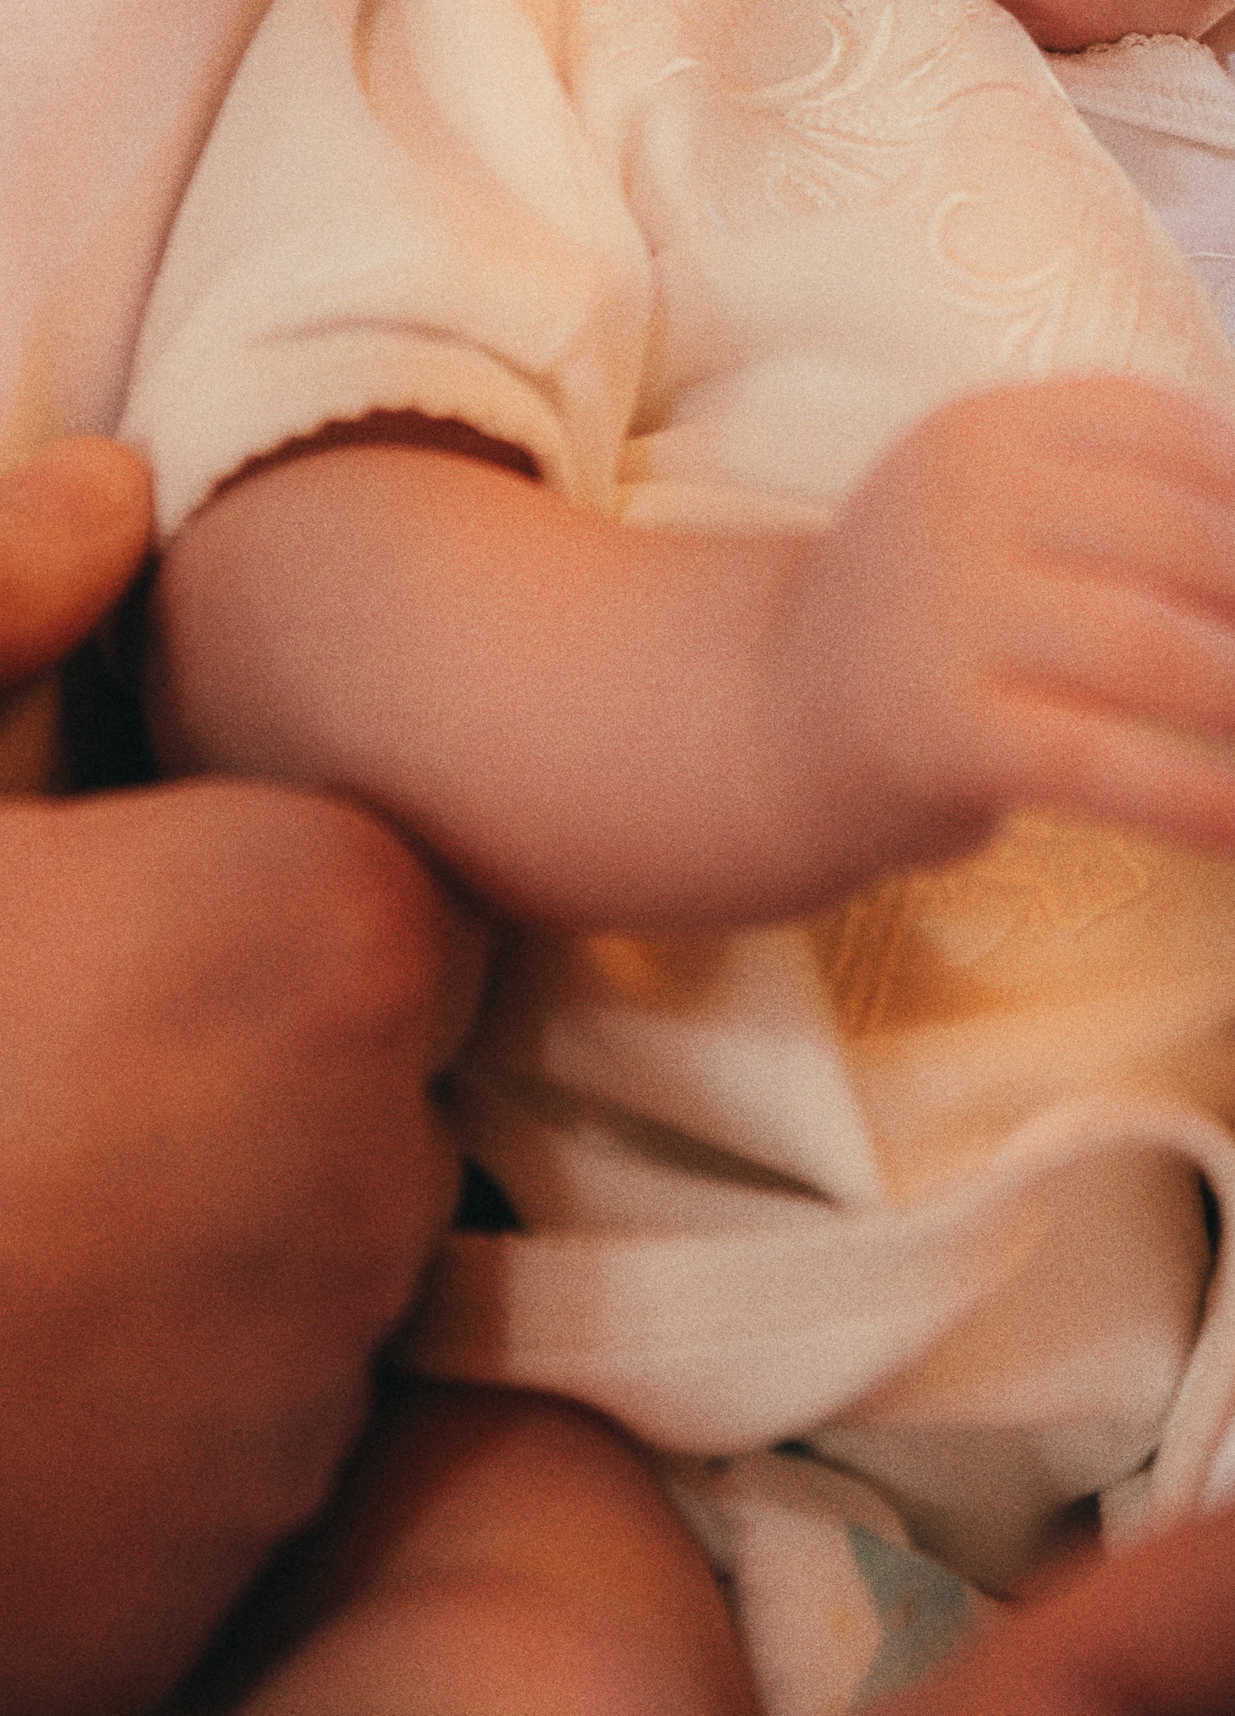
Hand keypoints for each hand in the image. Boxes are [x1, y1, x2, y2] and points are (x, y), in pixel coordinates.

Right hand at [0, 451, 488, 1715]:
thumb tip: (112, 490)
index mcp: (323, 925)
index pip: (370, 891)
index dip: (218, 900)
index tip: (77, 929)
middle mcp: (379, 1152)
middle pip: (353, 1078)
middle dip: (217, 1069)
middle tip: (8, 1076)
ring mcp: (308, 1379)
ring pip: (295, 1265)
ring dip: (183, 1243)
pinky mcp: (227, 1562)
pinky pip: (227, 1450)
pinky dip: (143, 1423)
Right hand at [793, 380, 1234, 866]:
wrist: (769, 722)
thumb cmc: (935, 613)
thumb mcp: (1002, 511)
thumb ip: (1119, 500)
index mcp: (990, 426)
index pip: (1160, 431)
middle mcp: (967, 502)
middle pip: (1181, 542)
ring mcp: (949, 615)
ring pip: (1161, 652)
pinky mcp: (943, 734)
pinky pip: (1104, 765)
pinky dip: (1201, 795)